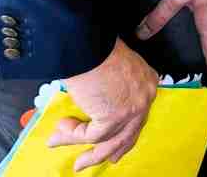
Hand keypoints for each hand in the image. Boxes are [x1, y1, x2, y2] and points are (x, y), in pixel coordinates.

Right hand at [47, 37, 157, 170]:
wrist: (87, 43)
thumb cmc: (94, 48)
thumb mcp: (111, 67)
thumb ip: (112, 87)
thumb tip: (96, 104)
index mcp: (146, 81)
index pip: (139, 113)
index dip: (127, 129)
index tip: (116, 140)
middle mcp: (145, 96)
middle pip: (131, 131)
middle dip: (117, 149)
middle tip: (106, 159)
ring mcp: (133, 108)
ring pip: (111, 141)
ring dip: (90, 155)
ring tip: (77, 164)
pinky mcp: (115, 117)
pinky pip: (92, 137)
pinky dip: (72, 136)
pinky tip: (60, 132)